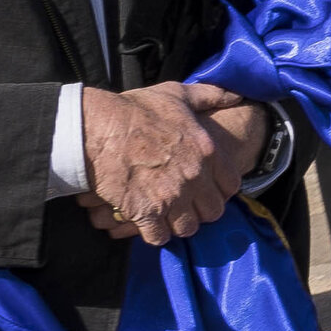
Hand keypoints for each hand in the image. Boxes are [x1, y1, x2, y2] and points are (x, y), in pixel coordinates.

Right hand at [81, 81, 261, 246]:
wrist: (95, 128)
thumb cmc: (134, 110)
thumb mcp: (177, 94)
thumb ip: (209, 95)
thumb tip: (234, 96)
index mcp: (206, 150)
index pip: (231, 186)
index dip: (220, 189)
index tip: (207, 189)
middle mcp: (194, 176)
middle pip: (212, 212)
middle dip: (201, 210)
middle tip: (186, 205)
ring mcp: (171, 197)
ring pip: (188, 228)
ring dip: (178, 224)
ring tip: (167, 215)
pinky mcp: (146, 212)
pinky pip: (160, 237)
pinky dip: (154, 233)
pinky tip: (148, 222)